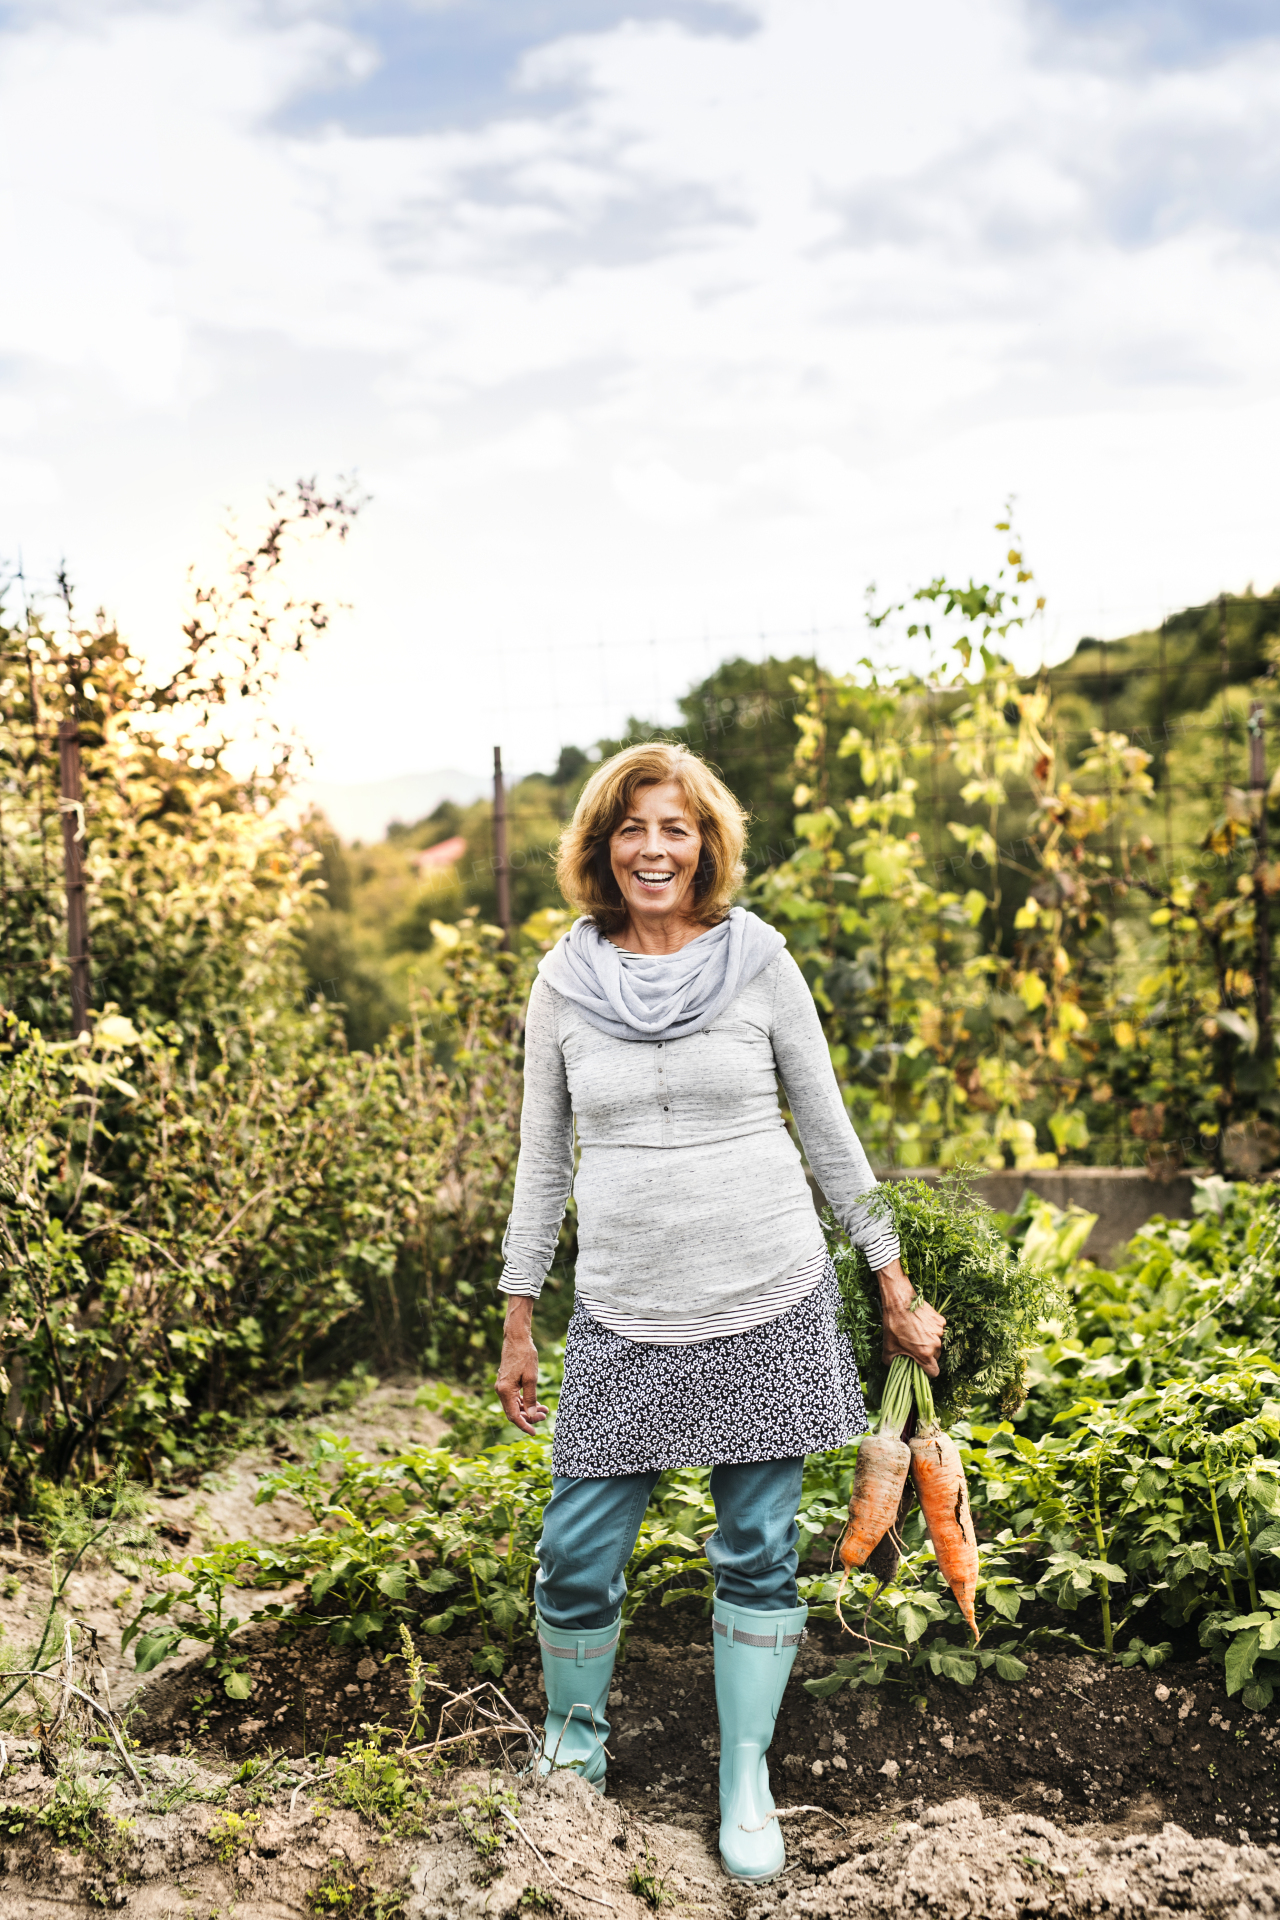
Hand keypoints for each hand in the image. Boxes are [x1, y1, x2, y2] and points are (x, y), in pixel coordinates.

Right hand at [495, 1297, 548, 1435]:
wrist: (517, 1338)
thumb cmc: (525, 1356)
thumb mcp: (531, 1378)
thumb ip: (530, 1398)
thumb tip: (531, 1415)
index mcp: (505, 1391)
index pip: (514, 1416)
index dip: (524, 1426)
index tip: (535, 1432)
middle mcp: (501, 1390)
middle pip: (514, 1412)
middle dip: (529, 1417)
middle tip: (545, 1415)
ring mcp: (503, 1386)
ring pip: (515, 1405)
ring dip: (528, 1409)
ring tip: (544, 1409)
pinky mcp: (506, 1382)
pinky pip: (514, 1398)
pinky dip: (525, 1402)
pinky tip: (536, 1402)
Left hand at [876, 1259, 945, 1378]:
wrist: (899, 1301)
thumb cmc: (893, 1324)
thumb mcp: (888, 1347)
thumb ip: (891, 1361)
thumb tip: (893, 1366)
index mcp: (924, 1354)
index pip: (934, 1372)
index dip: (927, 1372)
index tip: (921, 1367)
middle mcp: (935, 1344)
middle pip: (935, 1357)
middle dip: (927, 1355)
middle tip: (915, 1348)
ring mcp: (939, 1332)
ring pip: (937, 1343)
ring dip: (930, 1342)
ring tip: (917, 1333)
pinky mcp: (940, 1321)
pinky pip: (939, 1330)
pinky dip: (932, 1330)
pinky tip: (921, 1324)